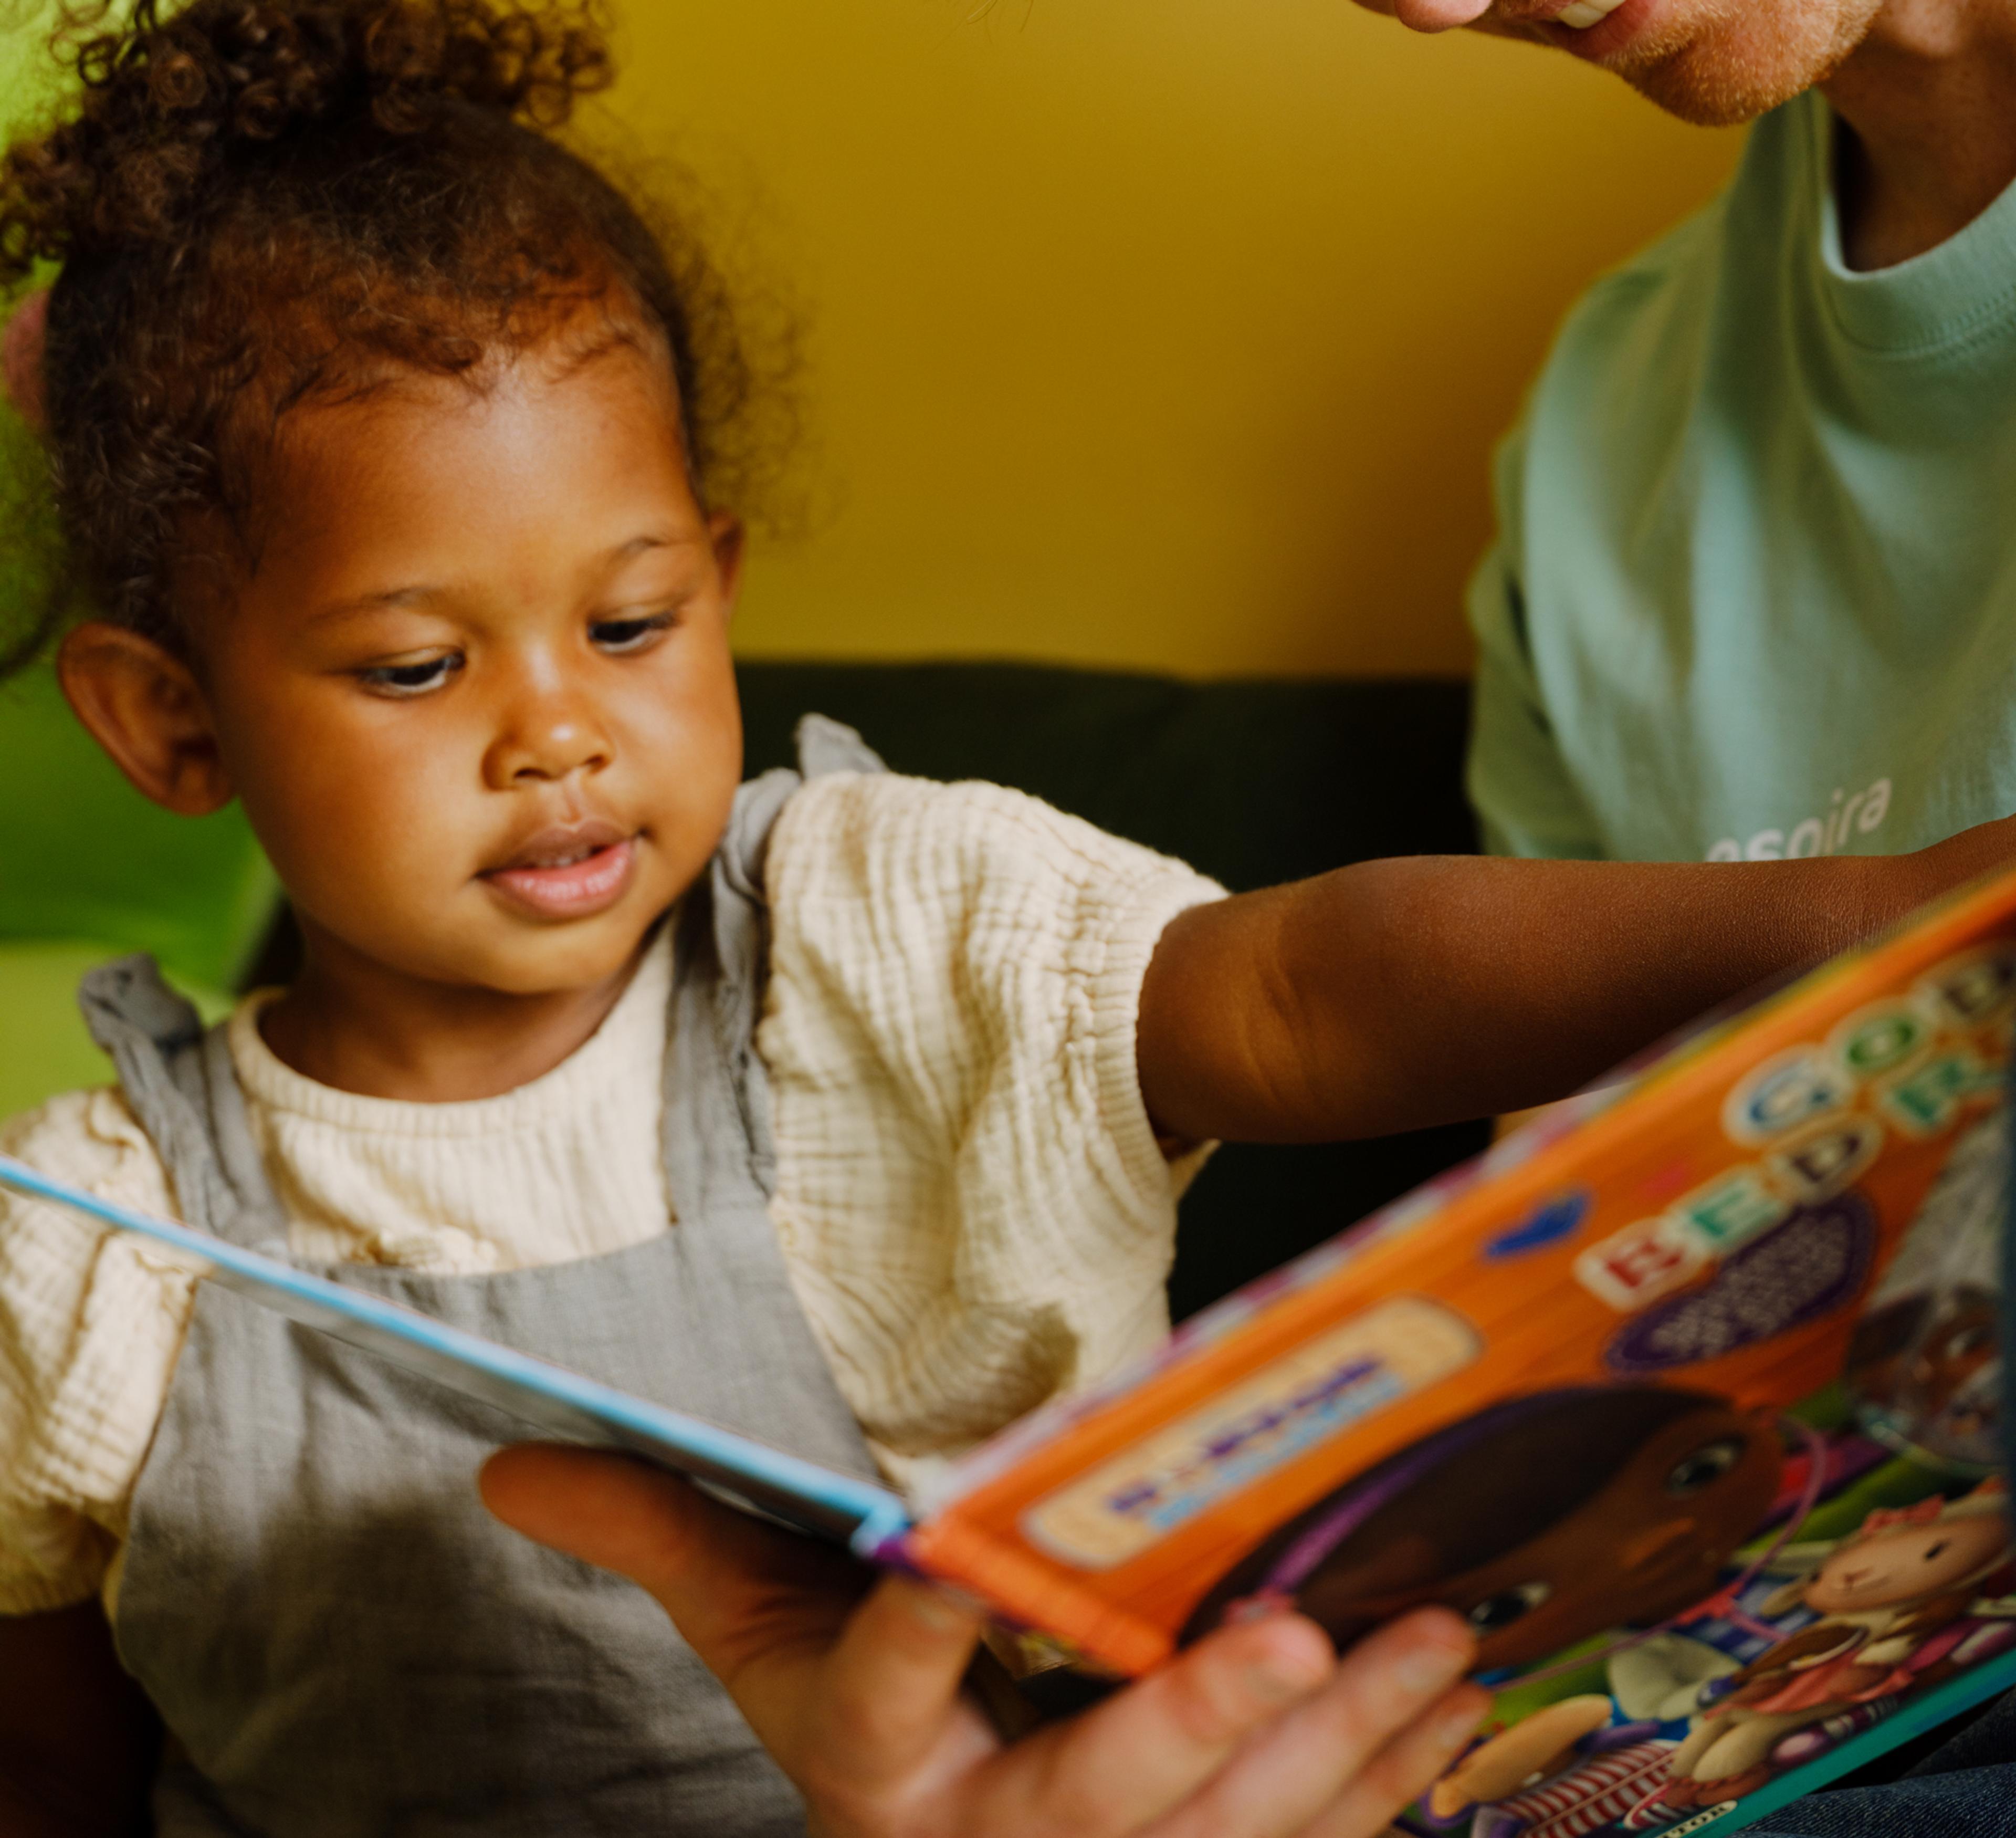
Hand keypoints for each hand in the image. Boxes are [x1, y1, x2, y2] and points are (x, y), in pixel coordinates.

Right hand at [481, 1445, 1489, 1837]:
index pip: (875, 1697)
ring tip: (1430, 1639)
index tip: (946, 1554)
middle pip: (1090, 1805)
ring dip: (1342, 1749)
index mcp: (868, 1771)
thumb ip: (661, 1535)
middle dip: (1191, 1728)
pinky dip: (1388, 1784)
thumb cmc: (860, 1724)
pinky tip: (1450, 1703)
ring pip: (1231, 1837)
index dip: (911, 1631)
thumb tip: (505, 1459)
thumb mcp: (756, 1633)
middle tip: (1292, 1633)